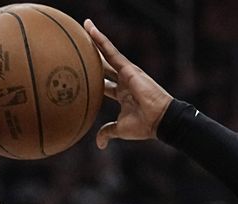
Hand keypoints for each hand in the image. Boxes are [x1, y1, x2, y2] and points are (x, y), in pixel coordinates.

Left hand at [84, 19, 173, 148]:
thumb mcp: (120, 128)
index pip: (103, 83)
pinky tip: (90, 29)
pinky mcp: (128, 68)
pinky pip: (111, 51)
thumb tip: (99, 144)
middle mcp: (124, 80)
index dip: (92, 78)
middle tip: (78, 45)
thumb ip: (108, 131)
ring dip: (95, 39)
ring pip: (106, 53)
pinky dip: (100, 40)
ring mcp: (126, 72)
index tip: (80, 73)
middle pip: (103, 65)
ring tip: (83, 25)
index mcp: (122, 94)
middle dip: (92, 55)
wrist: (159, 120)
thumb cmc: (143, 125)